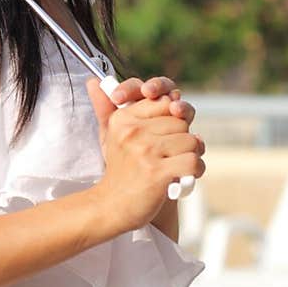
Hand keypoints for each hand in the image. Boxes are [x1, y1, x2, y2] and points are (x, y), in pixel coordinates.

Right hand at [85, 74, 205, 232]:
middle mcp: (133, 131)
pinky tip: (184, 176)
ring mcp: (145, 151)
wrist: (112, 207)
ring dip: (191, 155)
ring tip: (178, 165)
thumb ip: (105, 106)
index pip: (164, 101)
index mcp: (123, 118)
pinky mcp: (157, 172)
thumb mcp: (109, 135)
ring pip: (191, 140)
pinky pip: (193, 161)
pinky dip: (195, 170)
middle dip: (183, 138)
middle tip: (173, 153)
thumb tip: (92, 80)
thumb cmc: (118, 170)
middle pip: (181, 121)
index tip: (166, 131)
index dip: (173, 116)